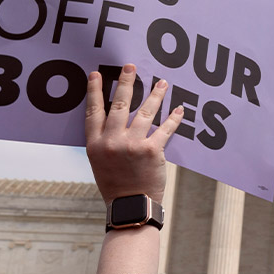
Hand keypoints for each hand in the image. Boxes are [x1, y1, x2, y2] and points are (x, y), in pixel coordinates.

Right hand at [85, 63, 183, 204]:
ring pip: (145, 112)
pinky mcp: (152, 150)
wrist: (131, 206)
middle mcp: (111, 142)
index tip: (96, 74)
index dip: (94, 92)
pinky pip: (165, 128)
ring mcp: (132, 145)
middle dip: (126, 83)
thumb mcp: (100, 162)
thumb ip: (104, 140)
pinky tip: (180, 109)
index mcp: (95, 144)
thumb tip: (112, 117)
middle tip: (130, 67)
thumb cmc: (116, 183)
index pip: (93, 112)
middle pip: (119, 105)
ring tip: (163, 82)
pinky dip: (174, 118)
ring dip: (156, 95)